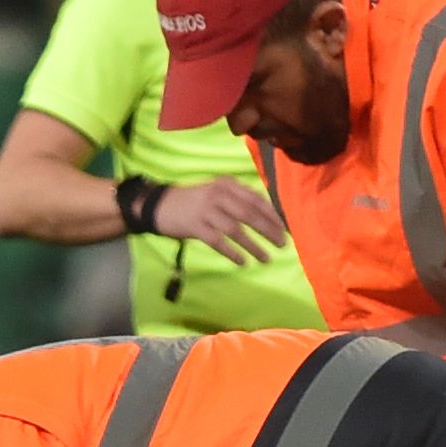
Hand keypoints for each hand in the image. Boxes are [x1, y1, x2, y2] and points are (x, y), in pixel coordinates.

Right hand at [151, 177, 289, 265]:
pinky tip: (243, 262)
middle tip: (282, 245)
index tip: (284, 229)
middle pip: (250, 214)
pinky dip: (232, 252)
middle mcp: (218, 194)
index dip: (273, 215)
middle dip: (269, 230)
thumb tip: (268, 218)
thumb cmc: (194, 202)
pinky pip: (218, 241)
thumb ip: (239, 200)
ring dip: (254, 246)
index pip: (256, 199)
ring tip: (267, 259)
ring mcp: (206, 210)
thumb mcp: (217, 193)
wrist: (160, 206)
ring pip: (236, 230)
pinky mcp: (195, 226)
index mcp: (227, 184)